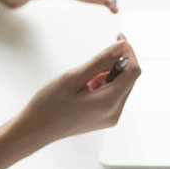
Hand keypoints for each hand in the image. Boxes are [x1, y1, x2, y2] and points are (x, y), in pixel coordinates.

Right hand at [12, 34, 141, 149]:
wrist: (36, 130)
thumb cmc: (49, 104)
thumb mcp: (73, 77)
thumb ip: (100, 61)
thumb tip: (122, 47)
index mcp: (108, 103)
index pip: (133, 72)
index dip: (128, 52)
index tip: (118, 38)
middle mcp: (115, 113)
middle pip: (129, 79)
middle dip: (118, 63)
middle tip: (96, 57)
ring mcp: (111, 118)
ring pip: (122, 87)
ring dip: (109, 74)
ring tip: (84, 78)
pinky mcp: (106, 118)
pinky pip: (114, 96)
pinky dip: (105, 85)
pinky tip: (86, 87)